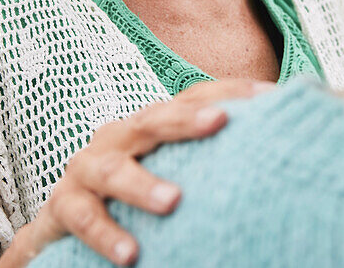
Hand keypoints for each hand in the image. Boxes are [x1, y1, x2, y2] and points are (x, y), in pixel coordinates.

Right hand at [0, 78, 275, 266]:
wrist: (66, 221)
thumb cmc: (131, 193)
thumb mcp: (170, 168)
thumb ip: (211, 159)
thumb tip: (279, 149)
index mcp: (149, 125)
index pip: (191, 97)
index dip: (229, 92)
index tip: (270, 96)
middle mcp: (119, 137)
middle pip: (152, 120)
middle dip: (185, 120)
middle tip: (220, 121)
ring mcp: (87, 168)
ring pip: (112, 169)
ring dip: (141, 185)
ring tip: (172, 202)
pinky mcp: (64, 204)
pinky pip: (82, 217)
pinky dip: (105, 234)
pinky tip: (130, 254)